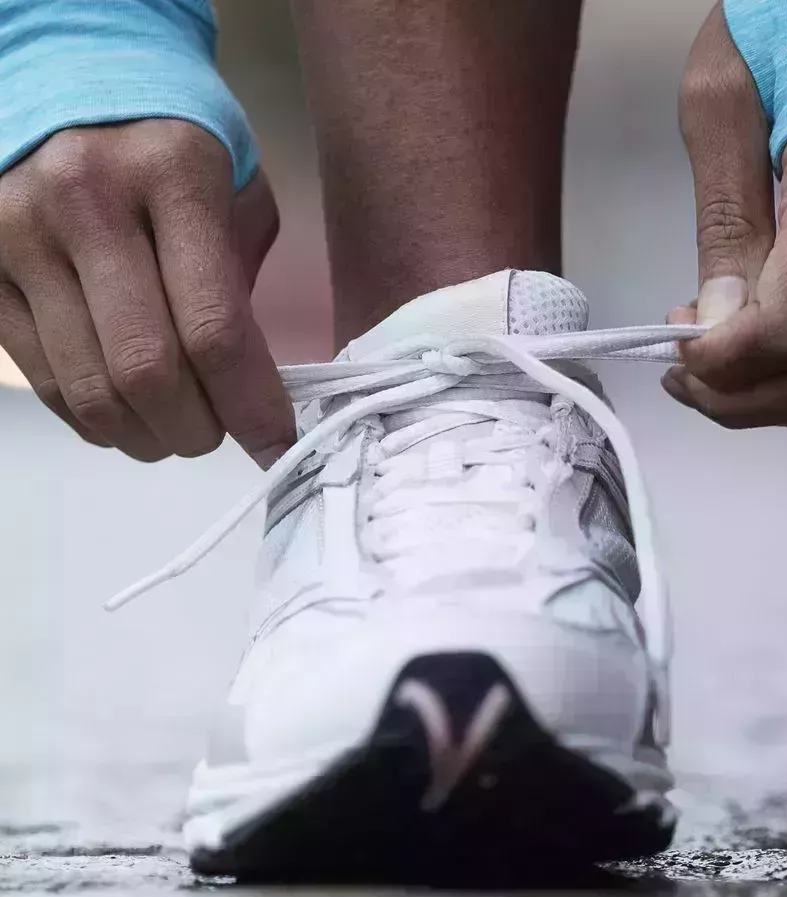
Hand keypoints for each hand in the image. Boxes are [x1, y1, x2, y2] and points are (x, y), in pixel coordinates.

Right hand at [0, 120, 294, 465]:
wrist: (67, 76)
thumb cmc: (174, 150)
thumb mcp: (235, 195)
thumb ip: (243, 285)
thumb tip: (250, 390)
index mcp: (171, 176)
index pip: (214, 328)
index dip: (251, 407)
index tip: (276, 446)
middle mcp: (84, 201)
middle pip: (146, 370)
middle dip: (196, 431)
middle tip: (219, 438)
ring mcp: (19, 234)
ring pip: (89, 388)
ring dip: (145, 438)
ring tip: (177, 433)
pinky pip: (45, 378)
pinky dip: (96, 420)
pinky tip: (128, 415)